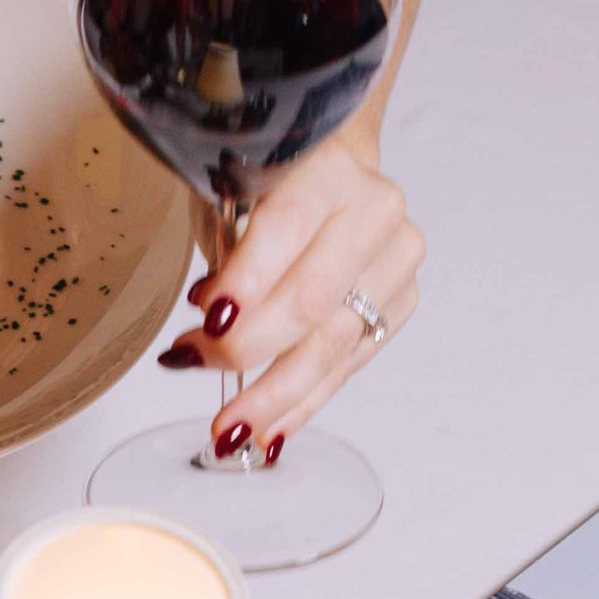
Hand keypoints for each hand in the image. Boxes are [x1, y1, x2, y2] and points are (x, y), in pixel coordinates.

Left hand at [161, 137, 424, 458]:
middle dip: (246, 347)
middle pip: (311, 299)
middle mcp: (376, 211)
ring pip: (332, 344)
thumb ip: (223, 252)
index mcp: (330, 168)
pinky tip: (269, 430)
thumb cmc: (270, 182)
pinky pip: (348, 365)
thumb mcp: (229, 195)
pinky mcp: (401, 301)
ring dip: (274, 395)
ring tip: (229, 429)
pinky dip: (303, 402)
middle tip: (196, 369)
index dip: (246, 281)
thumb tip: (212, 326)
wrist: (331, 169)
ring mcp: (396, 259)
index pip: (286, 228)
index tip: (207, 324)